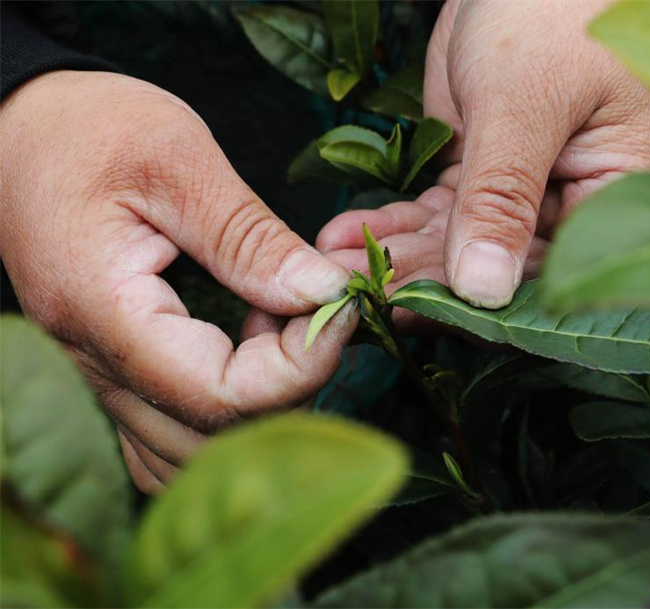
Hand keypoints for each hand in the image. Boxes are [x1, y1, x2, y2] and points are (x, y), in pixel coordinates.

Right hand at [0, 71, 355, 492]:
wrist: (22, 131)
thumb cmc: (91, 129)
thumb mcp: (180, 160)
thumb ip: (250, 238)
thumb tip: (324, 294)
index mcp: (105, 312)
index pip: (220, 398)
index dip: (301, 366)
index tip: (339, 307)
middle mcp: (91, 367)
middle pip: (210, 441)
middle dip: (288, 389)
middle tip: (314, 312)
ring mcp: (94, 379)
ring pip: (186, 453)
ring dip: (257, 407)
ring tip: (276, 325)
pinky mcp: (107, 372)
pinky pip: (165, 436)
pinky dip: (221, 415)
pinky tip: (244, 349)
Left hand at [319, 0, 649, 307]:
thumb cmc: (547, 13)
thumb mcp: (523, 103)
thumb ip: (502, 196)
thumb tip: (485, 290)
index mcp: (613, 197)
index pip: (554, 273)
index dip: (488, 302)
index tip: (420, 308)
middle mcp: (571, 209)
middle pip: (499, 270)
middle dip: (424, 281)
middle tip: (356, 296)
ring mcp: (520, 197)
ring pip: (457, 248)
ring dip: (395, 260)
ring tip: (337, 271)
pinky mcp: (476, 180)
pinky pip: (433, 216)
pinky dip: (391, 225)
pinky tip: (345, 238)